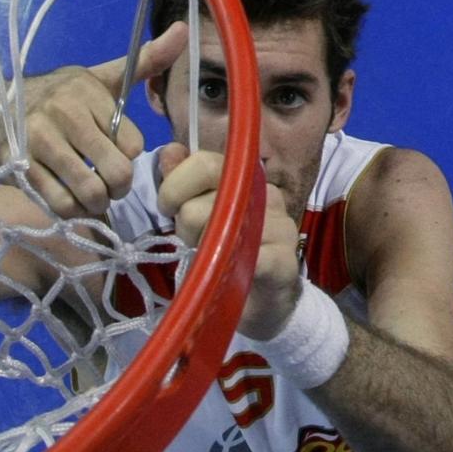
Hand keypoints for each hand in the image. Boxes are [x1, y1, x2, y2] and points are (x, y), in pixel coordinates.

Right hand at [0, 22, 188, 217]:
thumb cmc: (59, 97)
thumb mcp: (101, 78)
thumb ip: (145, 61)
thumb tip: (184, 30)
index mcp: (88, 91)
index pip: (131, 144)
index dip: (128, 157)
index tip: (117, 156)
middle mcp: (64, 112)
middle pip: (116, 171)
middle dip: (118, 188)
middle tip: (110, 186)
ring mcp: (39, 140)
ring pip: (89, 191)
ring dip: (96, 203)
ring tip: (91, 196)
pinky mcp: (19, 165)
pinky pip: (59, 203)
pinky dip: (71, 210)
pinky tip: (69, 200)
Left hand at [158, 143, 301, 338]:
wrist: (263, 301)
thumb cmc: (226, 250)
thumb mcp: (197, 212)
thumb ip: (183, 180)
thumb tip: (170, 150)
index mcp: (244, 177)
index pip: (204, 162)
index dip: (175, 185)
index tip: (168, 208)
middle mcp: (266, 195)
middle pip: (203, 198)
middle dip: (184, 222)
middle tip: (191, 239)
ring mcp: (280, 227)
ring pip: (218, 227)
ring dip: (202, 248)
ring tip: (209, 257)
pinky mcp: (284, 261)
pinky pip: (246, 256)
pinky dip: (227, 266)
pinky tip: (225, 271)